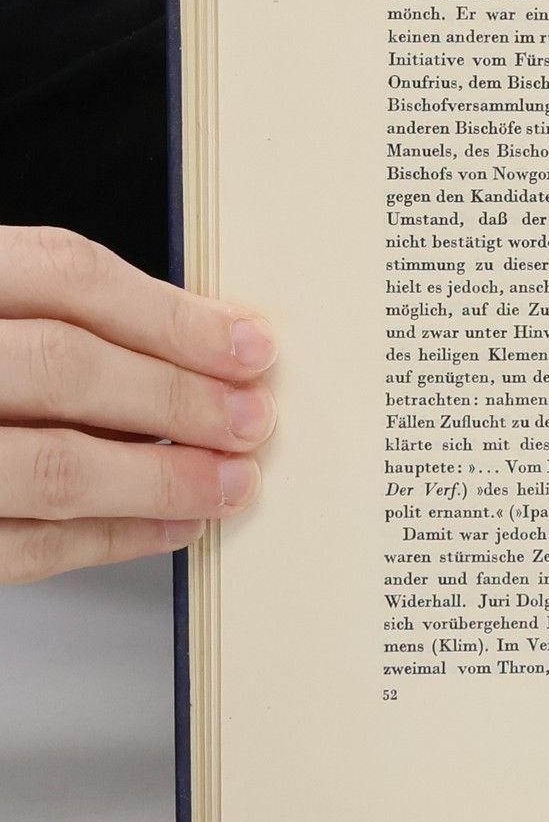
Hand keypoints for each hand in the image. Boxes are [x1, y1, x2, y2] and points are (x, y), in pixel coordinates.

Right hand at [0, 225, 273, 582]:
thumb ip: (52, 316)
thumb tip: (201, 346)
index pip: (64, 275)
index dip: (171, 313)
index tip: (250, 346)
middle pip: (64, 365)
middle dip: (178, 398)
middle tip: (252, 419)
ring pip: (51, 466)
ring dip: (160, 478)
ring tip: (230, 482)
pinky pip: (23, 546)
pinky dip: (113, 538)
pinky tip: (171, 526)